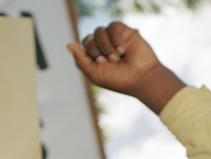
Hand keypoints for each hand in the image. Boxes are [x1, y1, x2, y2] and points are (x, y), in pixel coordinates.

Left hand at [67, 21, 184, 113]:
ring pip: (99, 31)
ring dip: (106, 46)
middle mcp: (102, 46)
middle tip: (109, 61)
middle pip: (88, 38)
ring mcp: (113, 38)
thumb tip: (68, 44)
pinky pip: (113, 26)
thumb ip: (80, 60)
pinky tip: (123, 50)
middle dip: (97, 50)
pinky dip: (116, 39)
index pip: (83, 45)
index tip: (101, 63)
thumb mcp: (94, 74)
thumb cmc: (118, 80)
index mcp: (94, 56)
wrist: (141, 78)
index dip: (89, 53)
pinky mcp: (124, 31)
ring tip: (117, 58)